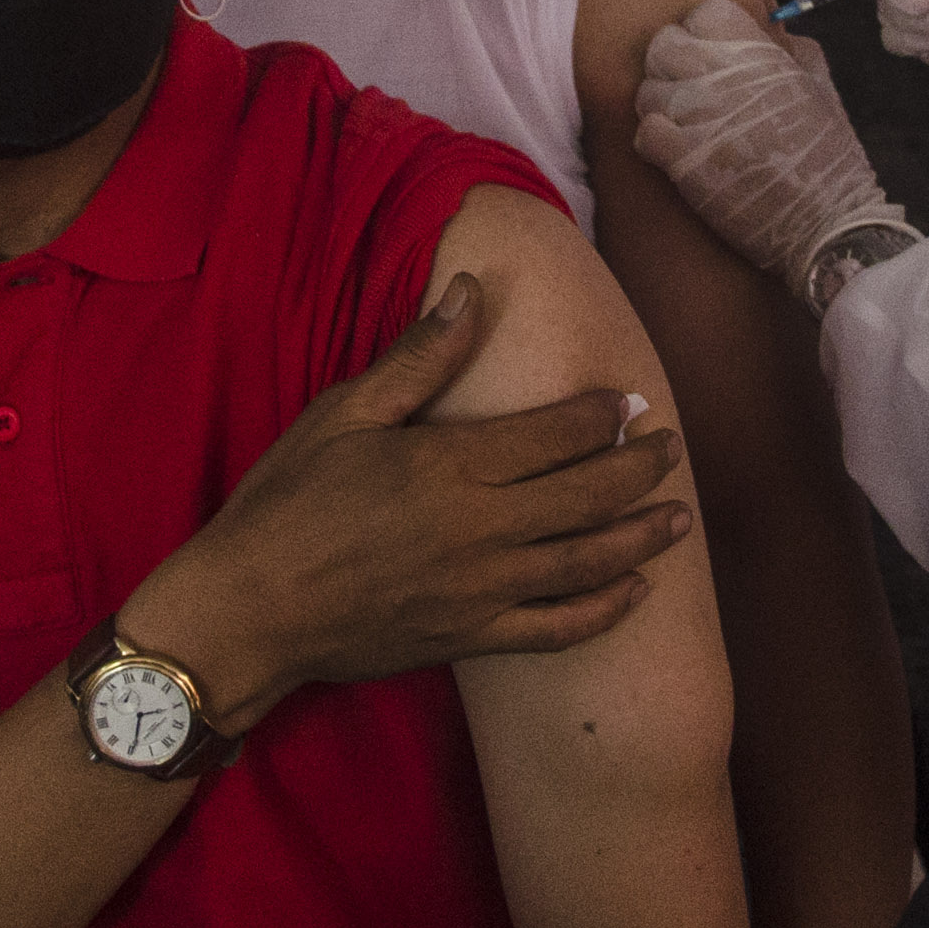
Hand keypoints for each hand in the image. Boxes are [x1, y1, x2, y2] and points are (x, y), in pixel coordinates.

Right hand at [118, 271, 691, 731]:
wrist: (249, 611)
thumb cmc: (287, 505)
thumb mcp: (343, 416)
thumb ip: (418, 358)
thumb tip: (471, 290)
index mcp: (452, 465)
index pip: (556, 434)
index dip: (602, 416)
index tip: (629, 403)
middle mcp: (481, 528)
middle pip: (588, 494)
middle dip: (639, 469)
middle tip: (670, 449)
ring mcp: (482, 589)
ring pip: (588, 561)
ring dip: (642, 537)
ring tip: (679, 518)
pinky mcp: (472, 636)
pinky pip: (558, 629)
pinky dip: (603, 611)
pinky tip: (632, 592)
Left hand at [631, 0, 907, 300]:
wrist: (827, 221)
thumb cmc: (829, 157)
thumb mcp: (823, 88)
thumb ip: (793, 52)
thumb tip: (771, 29)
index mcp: (761, 54)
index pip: (705, 13)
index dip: (703, 34)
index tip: (712, 57)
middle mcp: (725, 77)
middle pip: (664, 45)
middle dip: (671, 66)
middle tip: (688, 91)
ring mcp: (700, 116)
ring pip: (647, 90)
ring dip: (661, 108)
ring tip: (684, 127)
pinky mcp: (681, 159)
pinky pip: (643, 131)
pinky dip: (654, 142)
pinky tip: (675, 153)